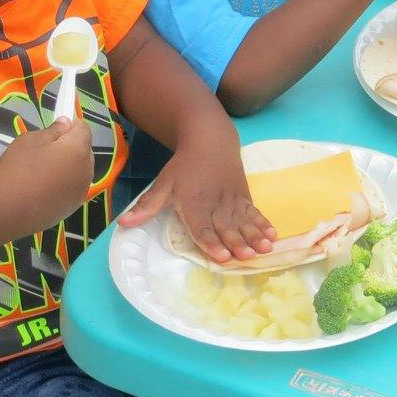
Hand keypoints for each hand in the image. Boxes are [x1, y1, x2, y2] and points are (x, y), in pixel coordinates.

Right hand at [0, 115, 95, 232]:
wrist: (3, 210)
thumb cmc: (17, 169)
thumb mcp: (30, 140)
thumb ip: (53, 130)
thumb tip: (66, 125)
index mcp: (79, 150)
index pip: (84, 129)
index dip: (71, 125)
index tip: (56, 128)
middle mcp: (86, 171)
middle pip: (84, 151)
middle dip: (71, 147)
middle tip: (46, 151)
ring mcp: (80, 192)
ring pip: (79, 172)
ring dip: (68, 167)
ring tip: (43, 171)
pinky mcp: (71, 208)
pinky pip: (71, 189)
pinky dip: (62, 185)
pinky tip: (42, 190)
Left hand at [119, 122, 274, 262]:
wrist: (210, 140)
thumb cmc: (184, 166)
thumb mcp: (164, 184)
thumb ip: (147, 206)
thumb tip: (123, 224)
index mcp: (194, 203)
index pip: (203, 227)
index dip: (211, 243)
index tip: (221, 256)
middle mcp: (216, 204)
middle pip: (227, 227)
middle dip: (238, 242)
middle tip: (247, 256)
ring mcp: (233, 200)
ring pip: (244, 221)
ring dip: (255, 235)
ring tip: (265, 248)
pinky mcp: (244, 197)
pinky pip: (255, 212)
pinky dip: (264, 223)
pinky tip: (272, 234)